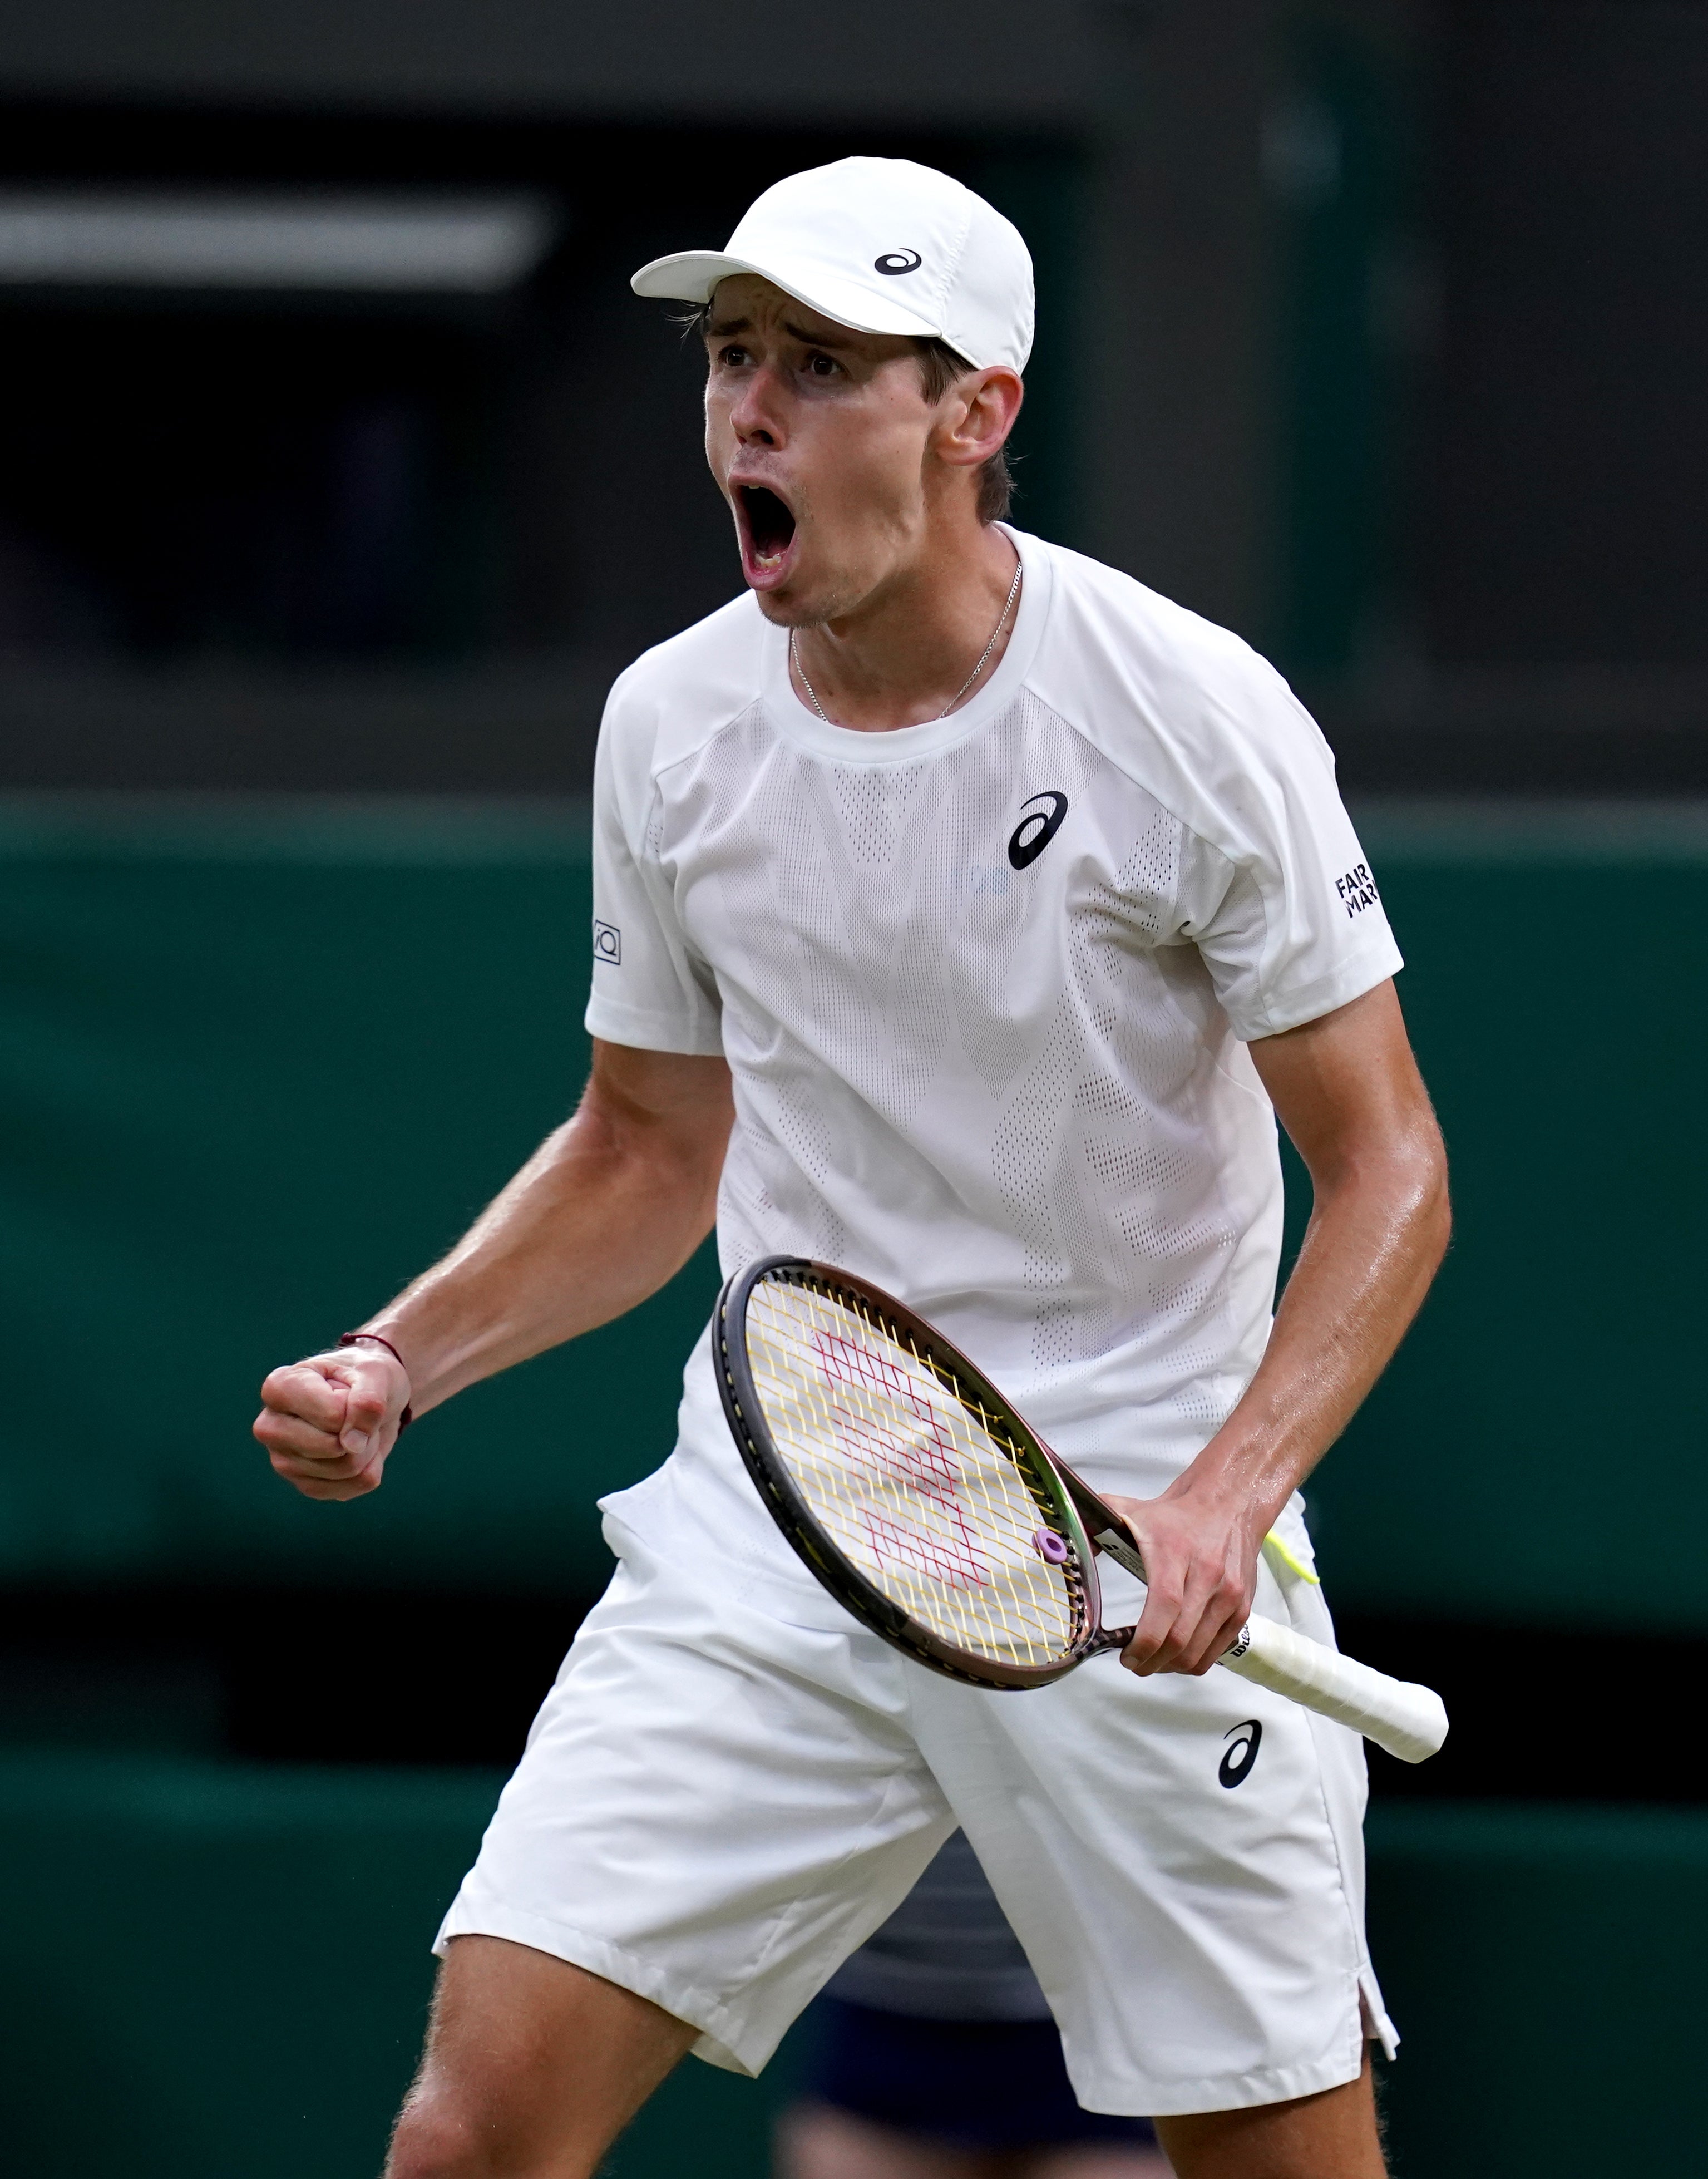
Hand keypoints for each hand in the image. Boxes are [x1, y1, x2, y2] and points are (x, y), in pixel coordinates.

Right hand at [253, 1346, 410, 1501]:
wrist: (370, 1397)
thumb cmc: (364, 1376)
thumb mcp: (376, 1373)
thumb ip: (367, 1401)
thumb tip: (351, 1446)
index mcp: (279, 1387)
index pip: (332, 1415)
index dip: (357, 1406)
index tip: (351, 1390)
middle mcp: (270, 1427)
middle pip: (332, 1447)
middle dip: (363, 1431)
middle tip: (358, 1412)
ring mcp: (283, 1460)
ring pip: (344, 1468)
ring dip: (367, 1449)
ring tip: (357, 1428)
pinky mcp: (304, 1484)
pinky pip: (349, 1488)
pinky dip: (368, 1468)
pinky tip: (357, 1449)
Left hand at [1100, 1483, 1267, 1677]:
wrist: (1227, 1505)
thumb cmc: (1175, 1516)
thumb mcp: (1128, 1512)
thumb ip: (1093, 1524)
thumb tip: (1055, 1542)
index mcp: (1175, 1553)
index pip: (1163, 1607)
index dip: (1144, 1642)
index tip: (1126, 1655)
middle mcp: (1207, 1576)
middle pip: (1180, 1639)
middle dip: (1151, 1663)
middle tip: (1134, 1663)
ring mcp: (1229, 1595)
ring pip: (1198, 1652)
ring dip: (1170, 1667)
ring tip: (1153, 1661)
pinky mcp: (1242, 1608)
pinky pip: (1216, 1651)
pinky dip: (1193, 1661)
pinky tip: (1176, 1654)